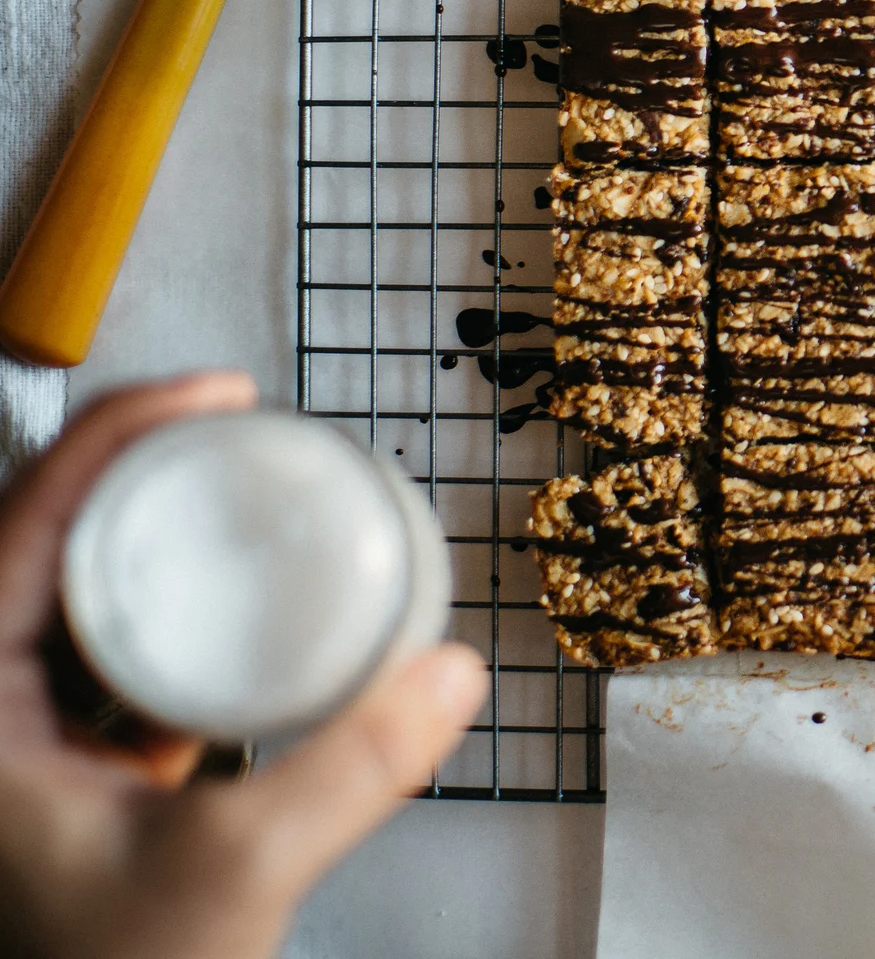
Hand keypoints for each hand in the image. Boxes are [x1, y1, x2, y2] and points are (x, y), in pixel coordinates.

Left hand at [0, 373, 486, 958]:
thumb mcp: (233, 869)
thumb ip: (349, 769)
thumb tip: (445, 674)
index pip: (31, 515)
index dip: (123, 430)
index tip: (215, 394)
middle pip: (53, 537)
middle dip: (151, 467)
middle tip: (240, 427)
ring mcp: (26, 739)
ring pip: (82, 597)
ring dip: (162, 539)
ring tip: (246, 499)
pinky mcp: (74, 772)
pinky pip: (115, 658)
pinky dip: (176, 614)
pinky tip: (240, 616)